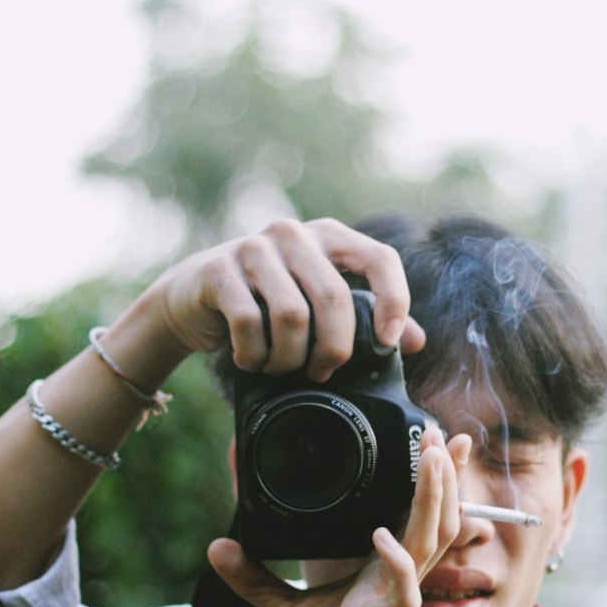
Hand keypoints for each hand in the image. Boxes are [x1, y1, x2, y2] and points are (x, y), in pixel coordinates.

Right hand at [148, 217, 424, 380]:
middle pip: (334, 297)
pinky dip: (254, 354)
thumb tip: (417, 341)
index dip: (393, 301)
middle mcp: (293, 233)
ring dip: (288, 358)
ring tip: (280, 368)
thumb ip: (364, 316)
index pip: (379, 259)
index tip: (386, 341)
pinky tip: (251, 361)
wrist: (189, 299)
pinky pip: (248, 322)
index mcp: (328, 236)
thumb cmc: (264, 303)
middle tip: (322, 374)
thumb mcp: (317, 303)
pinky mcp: (218, 269)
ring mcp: (253, 247)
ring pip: (292, 315)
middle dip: (333, 349)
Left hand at [208, 428, 470, 606]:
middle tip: (439, 431)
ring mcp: (394, 599)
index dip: (434, 480)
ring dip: (432, 499)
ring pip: (429, 540)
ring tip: (430, 459)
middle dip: (442, 474)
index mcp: (385, 569)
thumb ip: (257, 577)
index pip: (419, 515)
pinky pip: (401, 588)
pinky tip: (385, 536)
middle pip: (436, 517)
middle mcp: (397, 577)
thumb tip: (218, 547)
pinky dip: (396, 560)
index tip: (438, 440)